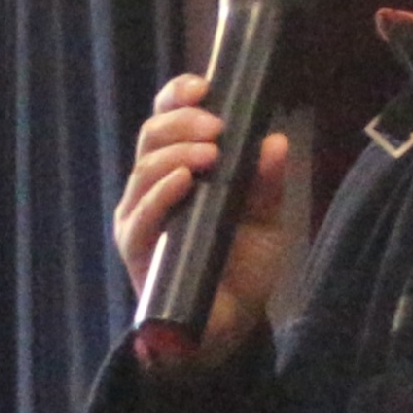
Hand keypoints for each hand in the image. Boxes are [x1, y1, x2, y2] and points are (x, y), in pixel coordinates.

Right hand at [114, 72, 295, 368]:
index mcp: (180, 167)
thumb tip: (276, 141)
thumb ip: (267, 183)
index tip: (203, 86)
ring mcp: (141, 216)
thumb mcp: (265, 220)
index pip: (167, 119)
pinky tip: (183, 181)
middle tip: (217, 127)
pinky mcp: (136, 248)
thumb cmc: (241, 265)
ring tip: (209, 153)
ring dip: (175, 154)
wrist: (229, 326)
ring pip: (143, 169)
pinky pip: (141, 214)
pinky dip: (161, 193)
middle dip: (181, 122)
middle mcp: (153, 186)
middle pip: (151, 135)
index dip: (178, 96)